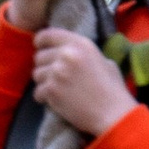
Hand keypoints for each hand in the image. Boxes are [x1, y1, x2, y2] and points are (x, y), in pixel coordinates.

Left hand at [30, 26, 136, 140]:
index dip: (41, 42)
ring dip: (44, 82)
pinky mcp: (51, 90)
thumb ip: (83, 54)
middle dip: (45, 66)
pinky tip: (56, 100)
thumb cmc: (112, 89)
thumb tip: (67, 52)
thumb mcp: (103, 61)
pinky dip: (44, 97)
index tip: (40, 48)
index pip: (47, 35)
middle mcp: (66, 54)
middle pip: (39, 56)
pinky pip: (37, 92)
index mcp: (80, 44)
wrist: (112, 113)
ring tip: (58, 89)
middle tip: (55, 76)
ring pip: (36, 74)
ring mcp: (56, 72)